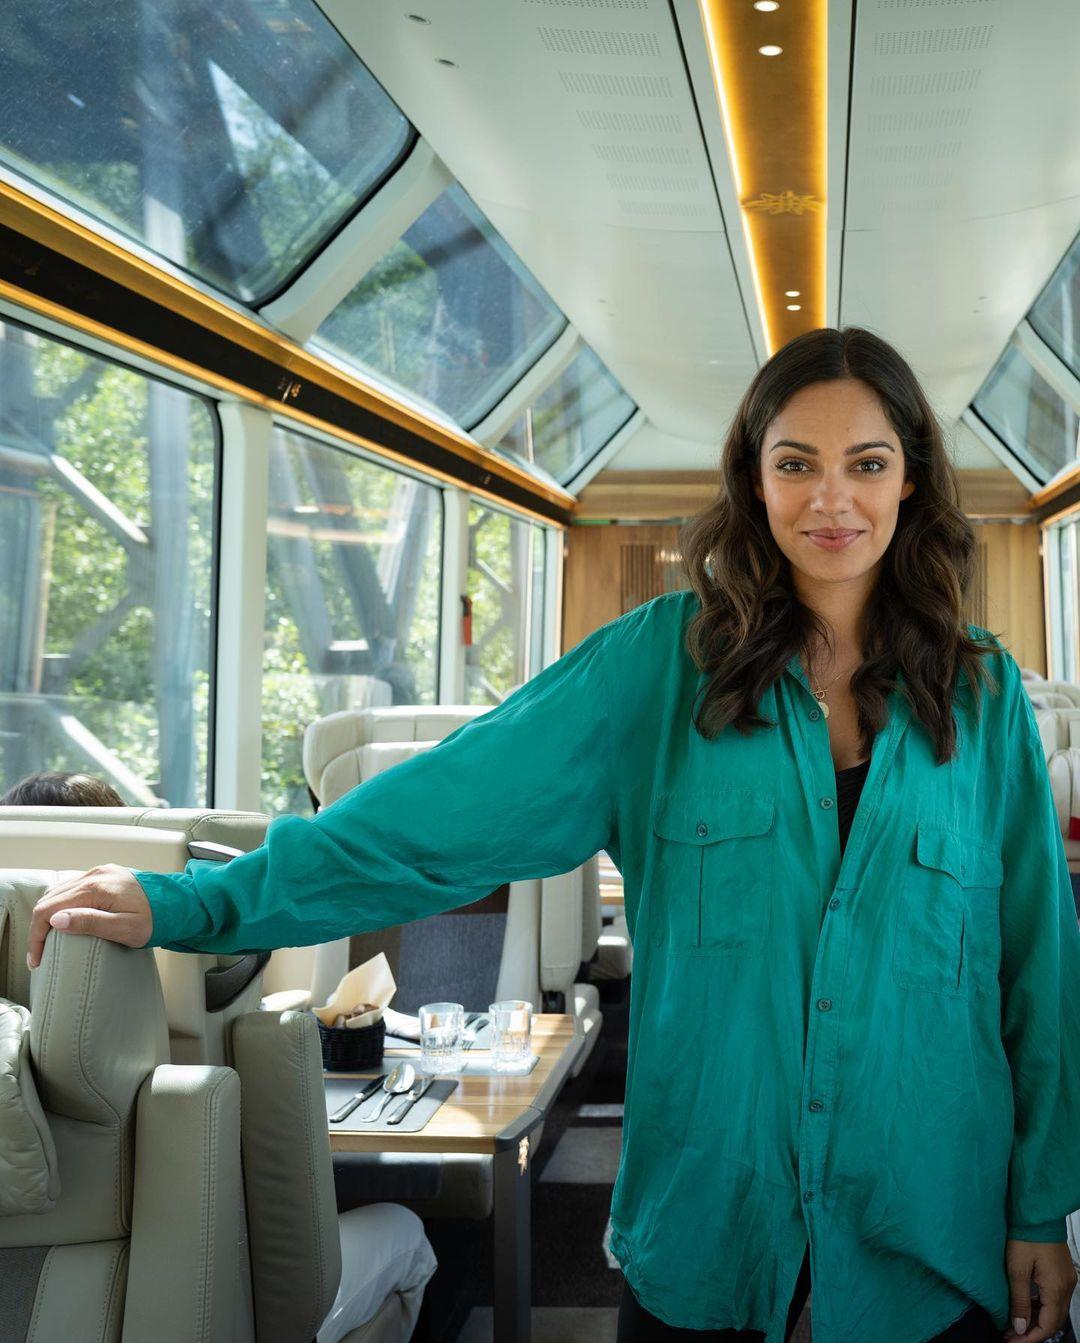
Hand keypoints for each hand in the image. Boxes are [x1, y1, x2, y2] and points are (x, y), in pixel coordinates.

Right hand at [26, 865, 152, 969]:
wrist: (179, 902)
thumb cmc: (157, 918)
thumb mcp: (125, 928)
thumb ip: (91, 922)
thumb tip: (56, 920)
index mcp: (96, 888)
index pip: (48, 909)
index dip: (37, 935)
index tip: (38, 958)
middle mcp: (95, 875)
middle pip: (49, 899)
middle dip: (39, 927)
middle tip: (40, 954)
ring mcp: (100, 873)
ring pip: (59, 892)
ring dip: (48, 915)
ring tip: (49, 940)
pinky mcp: (105, 875)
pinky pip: (73, 888)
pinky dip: (62, 905)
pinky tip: (65, 921)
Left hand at [1002, 1239, 1076, 1340]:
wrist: (1037, 1214)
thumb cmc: (1026, 1237)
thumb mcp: (1017, 1270)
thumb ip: (1019, 1300)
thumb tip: (1019, 1327)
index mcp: (1056, 1289)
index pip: (1047, 1326)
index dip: (1030, 1338)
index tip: (1012, 1341)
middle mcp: (1066, 1288)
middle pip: (1053, 1322)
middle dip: (1033, 1332)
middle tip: (1011, 1336)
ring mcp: (1067, 1280)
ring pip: (1055, 1311)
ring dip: (1037, 1320)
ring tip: (1015, 1324)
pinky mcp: (1062, 1273)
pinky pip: (1055, 1299)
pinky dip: (1041, 1307)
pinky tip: (1026, 1307)